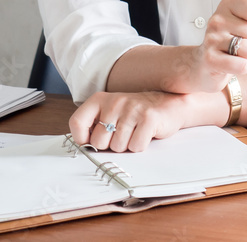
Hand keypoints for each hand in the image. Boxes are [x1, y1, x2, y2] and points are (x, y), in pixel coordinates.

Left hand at [70, 90, 202, 151]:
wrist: (169, 104)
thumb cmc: (136, 113)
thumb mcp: (112, 113)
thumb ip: (95, 126)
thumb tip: (83, 147)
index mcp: (100, 99)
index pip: (77, 122)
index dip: (82, 138)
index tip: (91, 141)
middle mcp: (115, 102)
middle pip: (98, 142)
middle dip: (110, 145)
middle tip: (122, 134)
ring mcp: (132, 109)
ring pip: (118, 147)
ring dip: (127, 146)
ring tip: (135, 132)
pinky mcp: (149, 118)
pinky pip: (135, 146)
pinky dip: (140, 146)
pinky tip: (145, 133)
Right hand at [172, 0, 246, 92]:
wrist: (204, 63)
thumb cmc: (229, 40)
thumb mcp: (245, 21)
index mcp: (228, 5)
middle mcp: (218, 20)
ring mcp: (213, 39)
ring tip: (242, 56)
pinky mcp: (211, 59)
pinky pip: (243, 65)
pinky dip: (244, 68)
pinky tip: (234, 64)